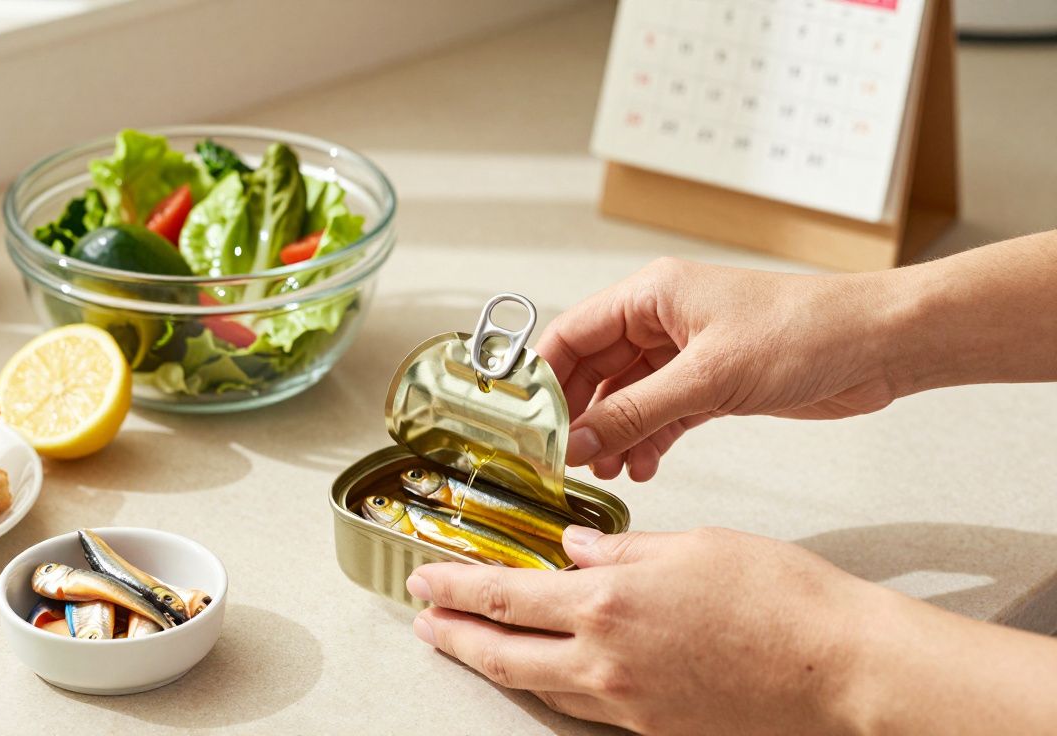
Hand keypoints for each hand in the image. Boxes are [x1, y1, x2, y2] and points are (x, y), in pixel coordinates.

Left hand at [407, 526, 884, 734]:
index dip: (455, 587)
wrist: (840, 670)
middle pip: (502, 652)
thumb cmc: (781, 599)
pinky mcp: (654, 727)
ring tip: (470, 644)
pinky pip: (581, 706)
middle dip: (452, 634)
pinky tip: (545, 671)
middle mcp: (606, 662)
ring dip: (493, 663)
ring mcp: (628, 704)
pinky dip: (549, 684)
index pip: (505, 594)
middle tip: (424, 619)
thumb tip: (575, 544)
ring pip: (536, 684)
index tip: (425, 578)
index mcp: (608, 603)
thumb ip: (620, 546)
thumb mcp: (690, 545)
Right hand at [536, 258, 901, 480]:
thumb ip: (635, 412)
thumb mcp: (708, 378)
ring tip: (606, 473)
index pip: (572, 333)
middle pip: (595, 370)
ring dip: (613, 435)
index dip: (544, 378)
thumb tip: (579, 440)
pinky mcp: (712, 384)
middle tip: (564, 459)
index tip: (528, 423)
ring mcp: (687, 354)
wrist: (879, 346)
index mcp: (652, 296)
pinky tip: (643, 468)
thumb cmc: (806, 331)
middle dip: (579, 416)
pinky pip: (661, 415)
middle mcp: (663, 320)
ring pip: (627, 398)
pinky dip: (649, 442)